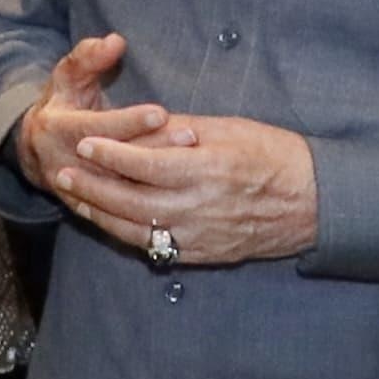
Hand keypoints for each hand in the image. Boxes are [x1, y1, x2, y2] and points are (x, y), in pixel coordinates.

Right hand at [14, 35, 176, 194]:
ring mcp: (76, 192)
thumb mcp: (68, 76)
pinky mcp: (88, 209)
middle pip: (113, 162)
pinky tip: (177, 198)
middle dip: (152, 149)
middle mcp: (63, 164)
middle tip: (189, 137)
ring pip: (120, 191)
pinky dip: (146, 208)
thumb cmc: (62, 105)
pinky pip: (119, 214)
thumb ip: (89, 57)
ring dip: (156, 179)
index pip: (97, 128)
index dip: (129, 121)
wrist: (36, 151)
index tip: (161, 112)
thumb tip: (114, 41)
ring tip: (192, 162)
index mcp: (56, 130)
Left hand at [46, 113, 319, 266]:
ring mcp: (202, 236)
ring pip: (138, 230)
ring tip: (75, 198)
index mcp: (209, 170)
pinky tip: (108, 222)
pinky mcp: (205, 254)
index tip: (85, 142)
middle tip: (63, 173)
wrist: (315, 203)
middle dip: (92, 187)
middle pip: (131, 201)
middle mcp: (201, 207)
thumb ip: (185, 130)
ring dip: (101, 214)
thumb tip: (145, 125)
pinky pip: (156, 248)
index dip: (111, 154)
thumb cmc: (277, 156)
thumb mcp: (233, 129)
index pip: (146, 164)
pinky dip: (127, 234)